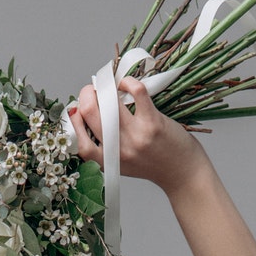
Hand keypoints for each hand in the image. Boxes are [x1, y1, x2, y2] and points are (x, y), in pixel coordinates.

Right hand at [66, 75, 207, 194]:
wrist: (182, 173)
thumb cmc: (153, 164)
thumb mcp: (123, 164)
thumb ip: (107, 147)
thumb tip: (89, 116)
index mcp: (108, 162)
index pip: (79, 141)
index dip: (73, 120)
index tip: (78, 108)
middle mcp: (119, 150)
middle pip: (89, 113)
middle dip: (86, 94)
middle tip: (93, 90)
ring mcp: (135, 136)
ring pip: (109, 101)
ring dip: (106, 86)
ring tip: (111, 86)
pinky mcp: (152, 123)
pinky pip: (135, 92)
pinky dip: (128, 82)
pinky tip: (127, 84)